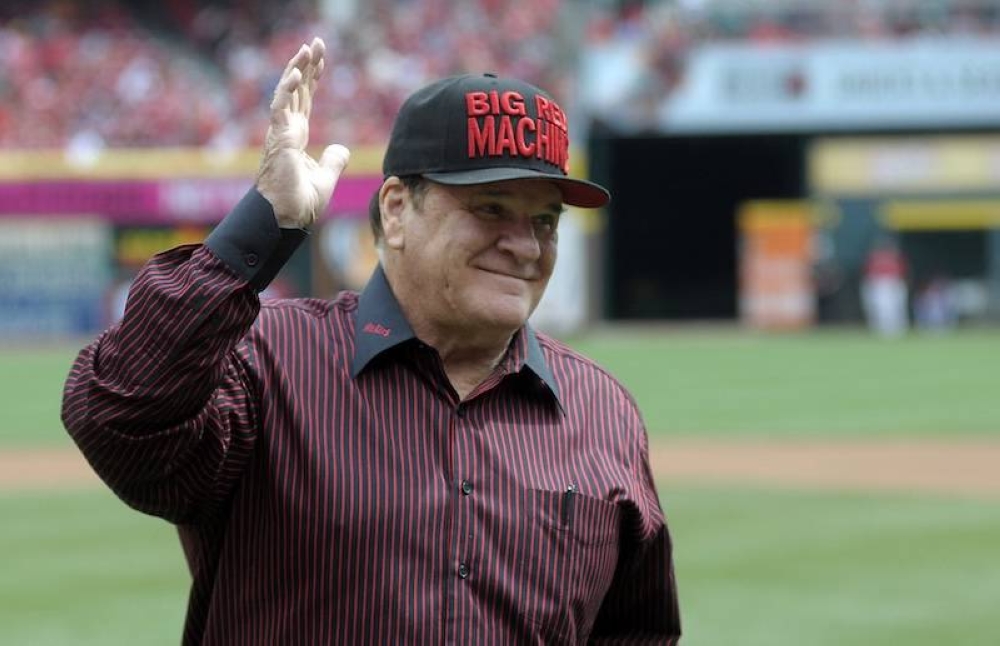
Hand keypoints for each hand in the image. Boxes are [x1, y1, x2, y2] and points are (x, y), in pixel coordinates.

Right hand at [256, 37, 350, 228]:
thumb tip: (341, 148)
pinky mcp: (278, 139)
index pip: (305, 100)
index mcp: (296, 136)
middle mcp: (286, 130)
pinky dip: (288, 89)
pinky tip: (298, 72)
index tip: (320, 58)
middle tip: (316, 42)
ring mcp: (280, 133)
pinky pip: (281, 108)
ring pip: (287, 93)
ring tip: (307, 48)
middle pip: (297, 90)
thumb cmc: (299, 203)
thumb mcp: (326, 179)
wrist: (285, 219)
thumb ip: (334, 161)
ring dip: (297, 68)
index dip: (312, 78)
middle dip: (307, 65)